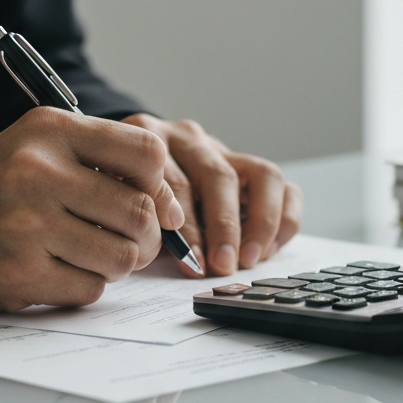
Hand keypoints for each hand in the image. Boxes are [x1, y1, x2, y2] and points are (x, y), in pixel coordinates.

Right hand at [0, 108, 183, 311]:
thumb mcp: (30, 147)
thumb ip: (96, 160)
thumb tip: (171, 204)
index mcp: (49, 129)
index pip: (145, 152)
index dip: (160, 184)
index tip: (154, 201)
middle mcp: (39, 170)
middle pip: (141, 212)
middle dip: (145, 235)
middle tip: (128, 240)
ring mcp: (27, 224)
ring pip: (122, 256)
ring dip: (117, 264)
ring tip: (90, 254)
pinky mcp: (16, 273)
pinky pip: (90, 289)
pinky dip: (84, 286)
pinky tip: (58, 271)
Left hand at [121, 114, 302, 276]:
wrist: (130, 169)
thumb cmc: (124, 194)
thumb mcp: (118, 202)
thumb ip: (135, 220)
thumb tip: (160, 255)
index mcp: (150, 138)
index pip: (174, 176)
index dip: (184, 222)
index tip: (190, 259)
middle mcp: (190, 138)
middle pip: (218, 175)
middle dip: (223, 226)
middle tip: (222, 265)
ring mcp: (224, 150)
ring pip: (262, 174)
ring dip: (260, 222)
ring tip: (249, 259)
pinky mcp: (252, 169)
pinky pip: (284, 187)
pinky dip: (283, 220)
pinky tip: (267, 251)